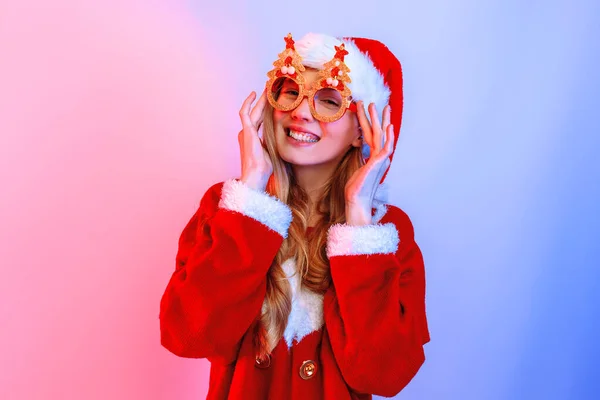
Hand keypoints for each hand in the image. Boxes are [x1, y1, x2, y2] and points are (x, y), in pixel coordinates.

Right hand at [238, 90, 271, 190]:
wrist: (256, 176)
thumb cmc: (265, 169)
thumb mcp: (273, 151)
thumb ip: (275, 142)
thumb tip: (286, 136)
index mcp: (253, 138)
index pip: (260, 120)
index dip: (267, 110)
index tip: (274, 101)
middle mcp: (247, 133)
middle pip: (257, 113)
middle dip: (264, 101)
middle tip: (271, 89)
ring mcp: (245, 131)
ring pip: (253, 110)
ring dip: (260, 99)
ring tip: (267, 88)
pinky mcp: (245, 131)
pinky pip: (245, 112)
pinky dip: (249, 102)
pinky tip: (255, 94)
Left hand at [344, 102, 393, 225]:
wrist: (357, 201)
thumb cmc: (355, 189)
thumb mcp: (357, 168)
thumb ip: (360, 158)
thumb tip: (358, 148)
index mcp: (373, 157)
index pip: (370, 136)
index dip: (368, 122)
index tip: (367, 110)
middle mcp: (379, 157)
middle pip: (378, 133)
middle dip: (377, 117)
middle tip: (375, 102)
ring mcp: (380, 160)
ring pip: (381, 136)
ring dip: (380, 121)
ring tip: (377, 107)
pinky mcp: (378, 164)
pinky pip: (385, 148)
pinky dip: (389, 137)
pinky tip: (389, 127)